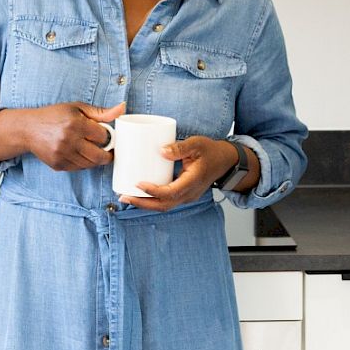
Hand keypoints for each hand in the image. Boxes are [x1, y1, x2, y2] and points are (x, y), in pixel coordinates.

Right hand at [14, 100, 125, 171]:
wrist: (28, 129)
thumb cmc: (54, 115)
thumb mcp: (77, 108)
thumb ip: (101, 112)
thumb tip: (122, 108)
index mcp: (75, 124)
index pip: (103, 136)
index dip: (107, 135)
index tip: (106, 134)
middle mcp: (69, 141)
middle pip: (99, 156)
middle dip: (107, 154)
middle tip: (108, 150)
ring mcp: (62, 155)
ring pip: (90, 164)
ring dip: (95, 159)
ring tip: (92, 149)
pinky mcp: (58, 165)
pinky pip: (78, 168)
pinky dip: (83, 163)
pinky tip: (79, 153)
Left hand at [119, 135, 239, 211]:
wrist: (225, 161)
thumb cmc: (211, 151)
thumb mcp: (197, 144)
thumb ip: (180, 147)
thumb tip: (161, 151)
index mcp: (192, 182)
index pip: (170, 192)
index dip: (153, 191)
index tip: (138, 184)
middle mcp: (189, 193)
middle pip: (163, 205)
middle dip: (142, 203)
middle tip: (124, 197)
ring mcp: (187, 196)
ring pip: (164, 206)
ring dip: (145, 204)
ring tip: (127, 197)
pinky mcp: (183, 194)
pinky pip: (166, 201)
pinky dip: (152, 200)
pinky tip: (140, 194)